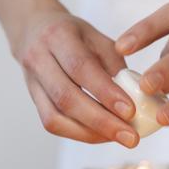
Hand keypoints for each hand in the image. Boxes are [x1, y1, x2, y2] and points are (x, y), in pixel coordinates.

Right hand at [13, 8, 139, 147]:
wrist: (32, 30)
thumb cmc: (72, 35)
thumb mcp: (97, 37)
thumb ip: (114, 64)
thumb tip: (135, 97)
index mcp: (59, 36)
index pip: (81, 67)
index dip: (105, 92)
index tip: (130, 111)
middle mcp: (39, 59)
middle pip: (66, 97)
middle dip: (102, 121)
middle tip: (131, 137)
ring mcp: (32, 82)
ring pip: (55, 117)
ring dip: (90, 133)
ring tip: (118, 138)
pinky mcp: (33, 100)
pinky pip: (52, 123)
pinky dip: (78, 133)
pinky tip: (100, 135)